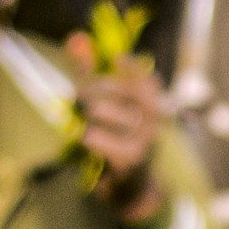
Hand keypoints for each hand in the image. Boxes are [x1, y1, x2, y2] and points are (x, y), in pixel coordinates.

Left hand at [66, 33, 165, 212]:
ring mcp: (146, 142)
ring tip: (81, 119)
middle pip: (128, 93)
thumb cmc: (115, 143)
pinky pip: (107, 142)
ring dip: (92, 115)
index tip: (115, 58)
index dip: (132, 67)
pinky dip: (92, 138)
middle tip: (78, 95)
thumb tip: (75, 39)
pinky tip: (86, 138)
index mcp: (152, 107)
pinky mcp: (131, 161)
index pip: (147, 81)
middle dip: (98, 88)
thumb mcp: (105, 109)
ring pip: (115, 116)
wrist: (130, 189)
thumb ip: (91, 75)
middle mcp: (154, 122)